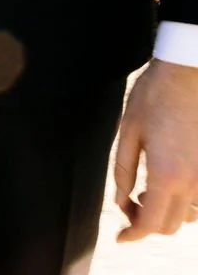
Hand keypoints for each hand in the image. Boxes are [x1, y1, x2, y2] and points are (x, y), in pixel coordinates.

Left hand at [114, 59, 197, 239]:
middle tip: (129, 206)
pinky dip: (183, 203)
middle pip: (168, 225)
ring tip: (146, 191)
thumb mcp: (128, 130)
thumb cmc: (154, 96)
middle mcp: (190, 182)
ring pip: (187, 216)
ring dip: (166, 214)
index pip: (150, 223)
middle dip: (146, 224)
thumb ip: (122, 170)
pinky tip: (167, 183)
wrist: (185, 74)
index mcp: (165, 175)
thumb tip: (121, 200)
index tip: (121, 237)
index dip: (133, 235)